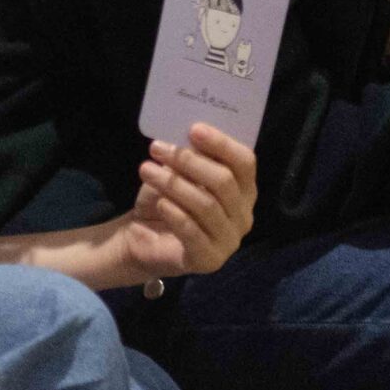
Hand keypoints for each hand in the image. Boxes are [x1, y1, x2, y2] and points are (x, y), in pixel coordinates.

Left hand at [119, 124, 256, 282]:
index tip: (193, 129)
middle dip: (189, 161)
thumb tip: (188, 134)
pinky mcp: (210, 260)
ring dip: (174, 183)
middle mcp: (243, 215)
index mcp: (244, 190)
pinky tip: (160, 202)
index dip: (221, 144)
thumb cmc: (168, 200)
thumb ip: (190, 156)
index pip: (245, 162)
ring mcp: (229, 241)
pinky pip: (193, 232)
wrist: (144, 239)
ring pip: (206, 205)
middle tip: (158, 148)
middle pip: (224, 182)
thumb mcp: (178, 173)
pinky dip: (175, 213)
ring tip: (146, 170)